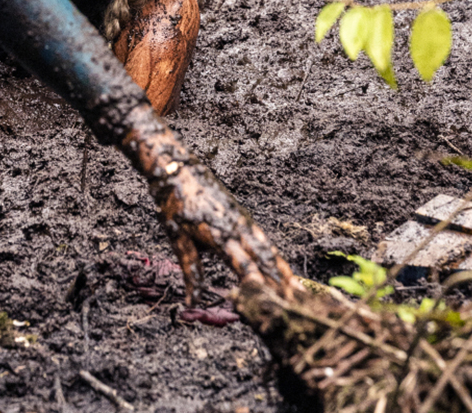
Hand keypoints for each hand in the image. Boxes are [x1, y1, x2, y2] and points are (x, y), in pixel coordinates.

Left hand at [121, 116, 297, 304]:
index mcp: (220, 236)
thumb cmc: (174, 203)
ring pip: (267, 247)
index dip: (258, 283)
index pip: (244, 264)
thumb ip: (190, 271)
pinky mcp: (241, 214)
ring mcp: (241, 219)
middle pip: (263, 258)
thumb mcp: (178, 239)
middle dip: (280, 281)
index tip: (272, 301)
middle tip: (297, 303)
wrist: (176, 168)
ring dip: (282, 269)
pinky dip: (274, 254)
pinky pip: (262, 237)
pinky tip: (280, 263)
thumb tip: (192, 303)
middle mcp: (236, 228)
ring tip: (297, 289)